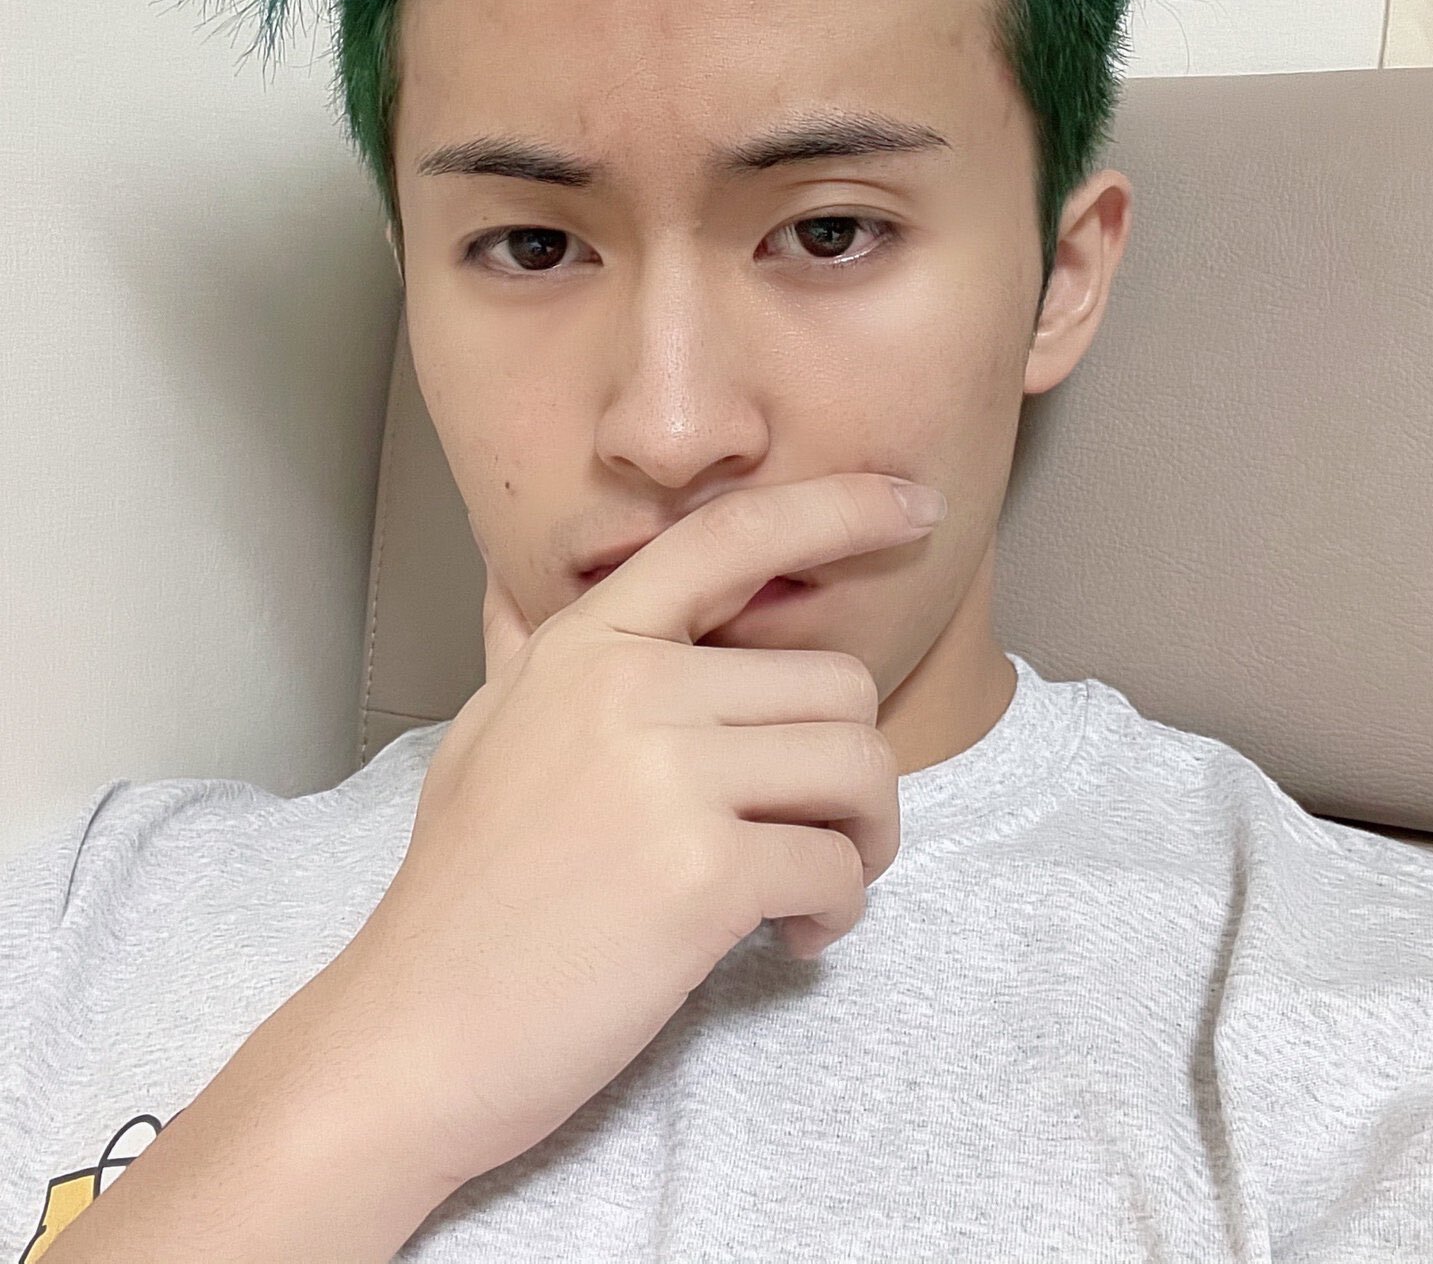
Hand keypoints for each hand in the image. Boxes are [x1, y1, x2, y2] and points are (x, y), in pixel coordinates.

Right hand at [329, 471, 943, 1194]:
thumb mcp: (486, 734)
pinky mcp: (701, 877)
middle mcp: (632, 689)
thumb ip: (531, 653)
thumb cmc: (460, 891)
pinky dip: (833, 913)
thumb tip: (516, 584)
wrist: (413, 1034)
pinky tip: (782, 939)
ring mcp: (667, 779)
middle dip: (853, 769)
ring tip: (808, 886)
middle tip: (818, 834)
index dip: (840, 507)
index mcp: (588, 644)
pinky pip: (836, 868)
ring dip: (863, 839)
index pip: (733, 537)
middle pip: (837, 685)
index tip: (915, 504)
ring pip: (859, 768)